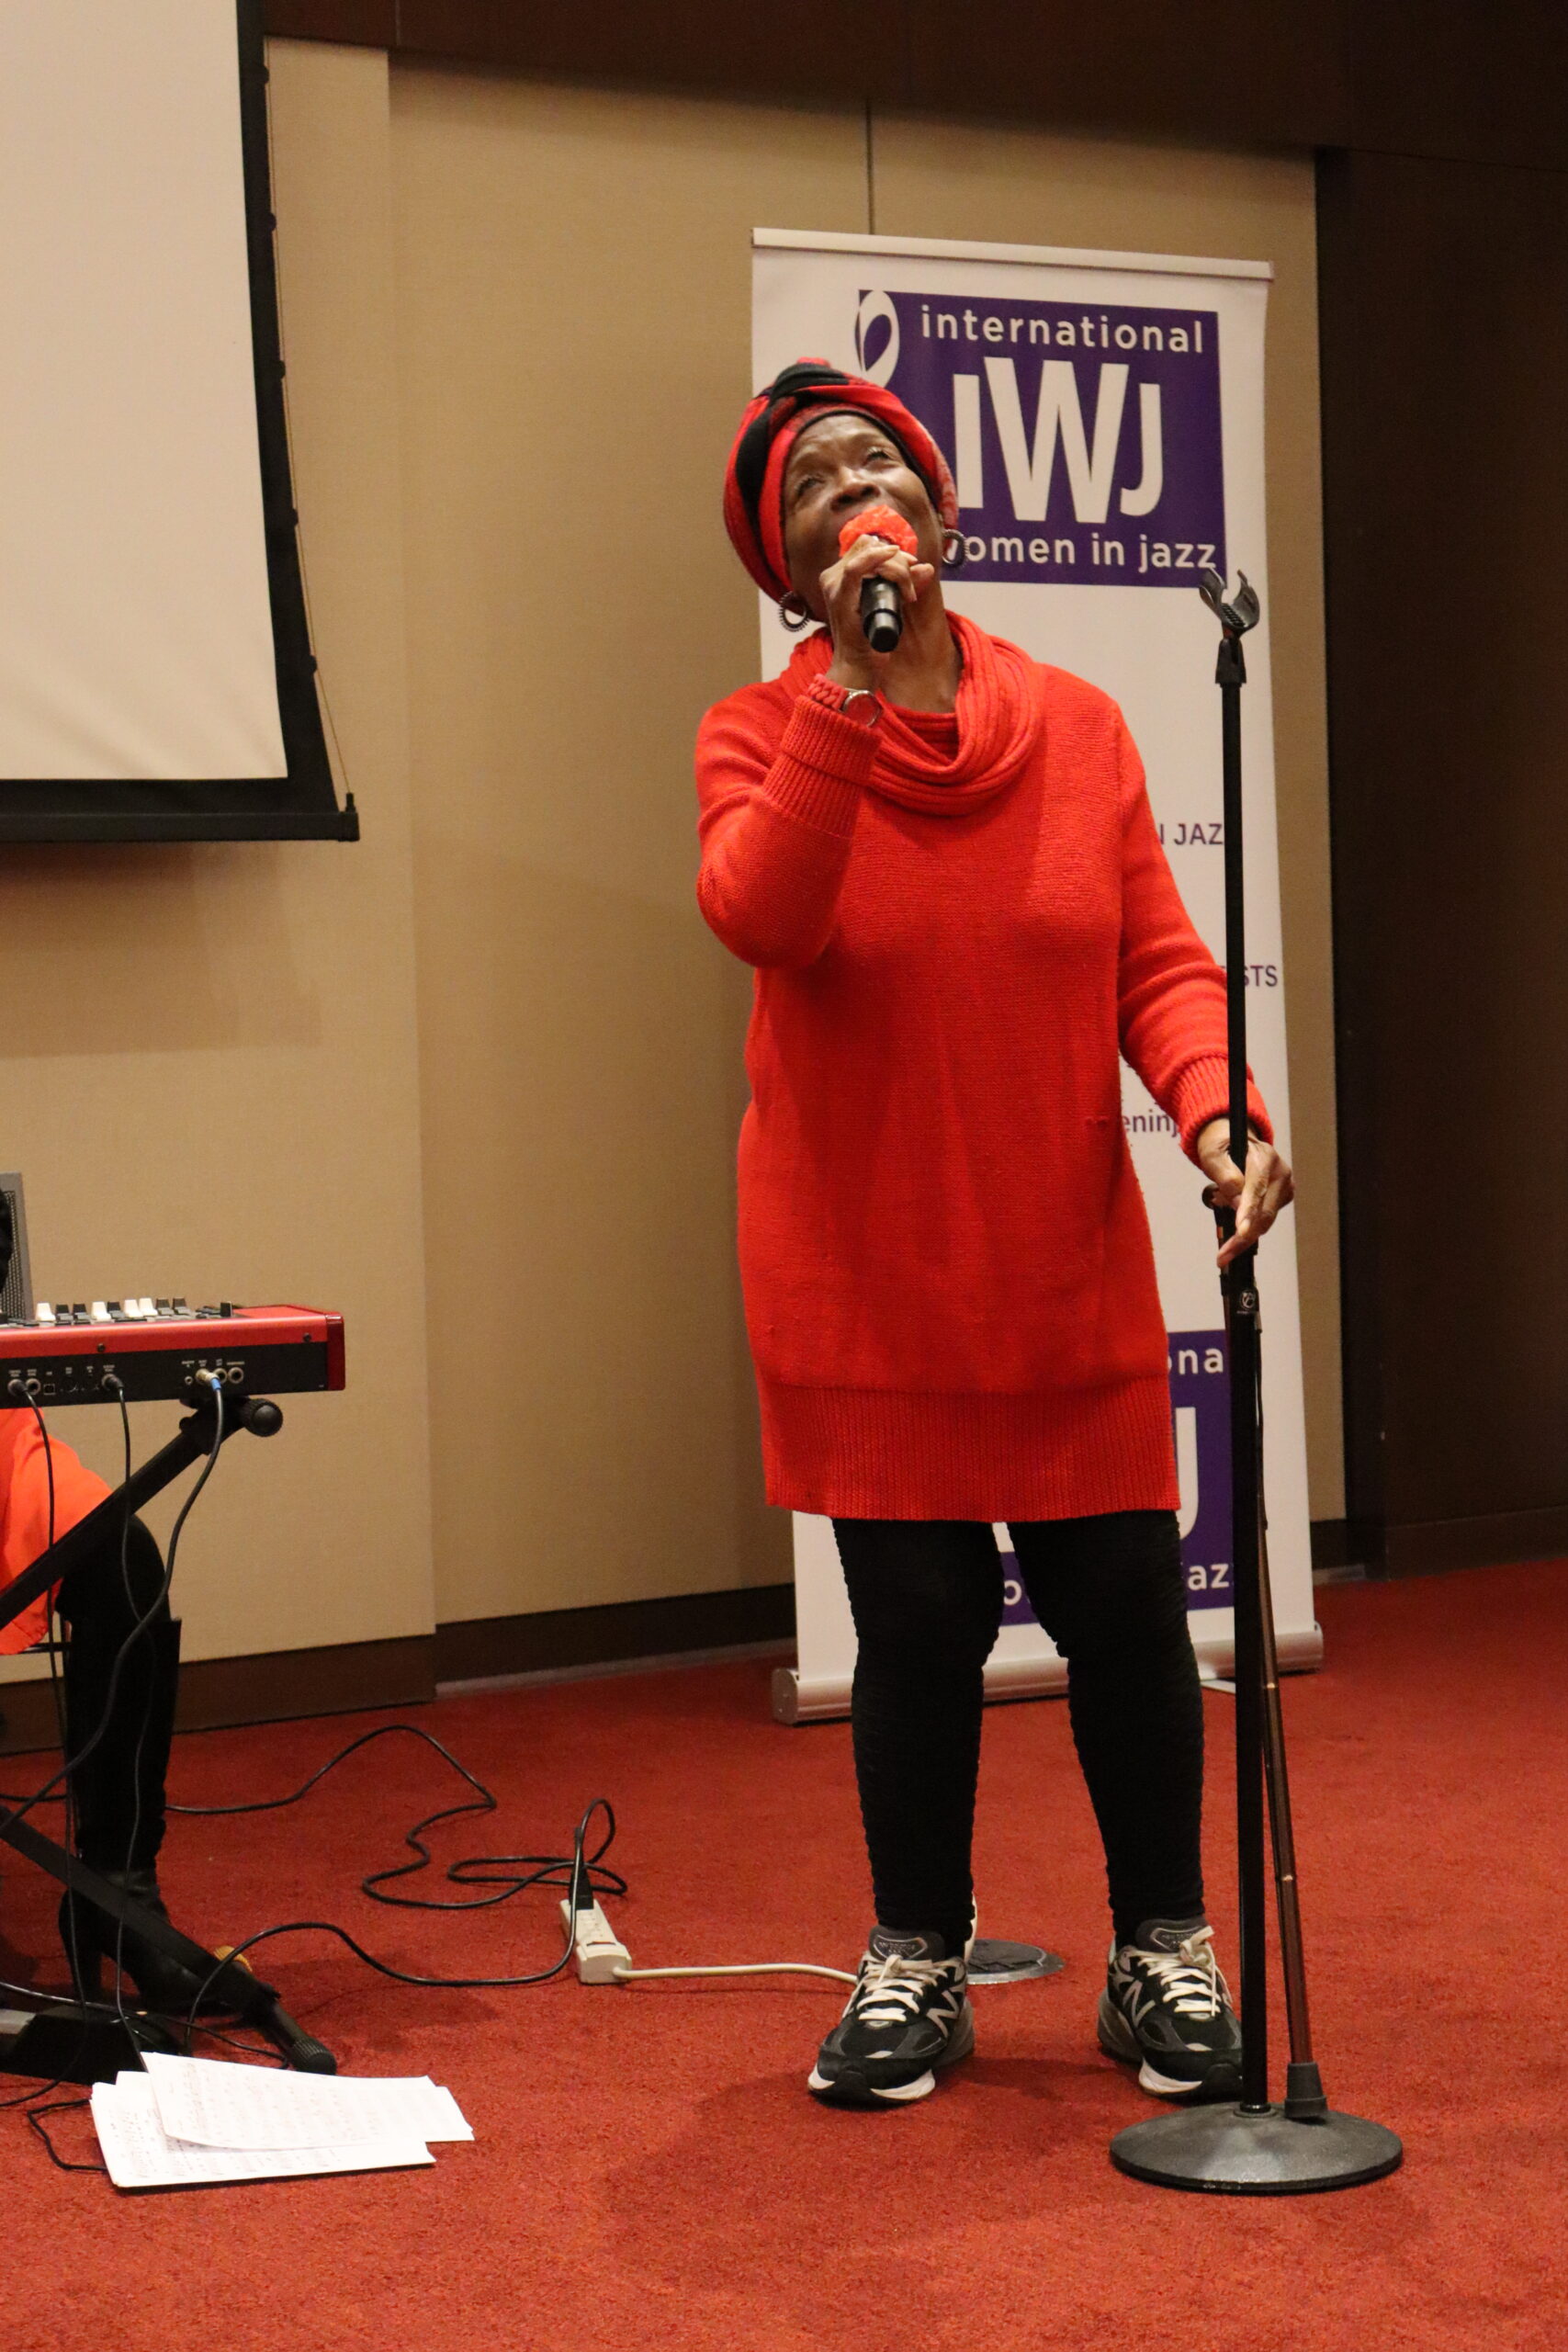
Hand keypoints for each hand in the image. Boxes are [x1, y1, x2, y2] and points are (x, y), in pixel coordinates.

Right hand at [820, 533, 934, 688]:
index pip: (865, 545)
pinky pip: (856, 567)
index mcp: (840, 576)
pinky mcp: (839, 595)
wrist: (858, 665)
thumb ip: (903, 584)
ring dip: (895, 567)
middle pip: (868, 545)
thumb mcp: (889, 604)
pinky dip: (877, 559)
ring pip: (867, 553)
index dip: (890, 549)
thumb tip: (926, 567)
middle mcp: (833, 577)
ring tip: (907, 592)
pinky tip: (892, 557)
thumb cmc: (871, 638)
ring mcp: (833, 585)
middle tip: (912, 580)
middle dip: (897, 558)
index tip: (912, 563)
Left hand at [1194, 1120, 1293, 1267]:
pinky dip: (1248, 1227)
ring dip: (1243, 1235)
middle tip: (1223, 1256)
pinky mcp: (1282, 1198)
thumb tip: (1237, 1201)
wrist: (1233, 1139)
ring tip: (1223, 1237)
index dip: (1248, 1212)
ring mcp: (1284, 1186)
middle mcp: (1280, 1172)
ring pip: (1266, 1221)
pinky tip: (1234, 1222)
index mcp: (1264, 1156)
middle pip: (1265, 1212)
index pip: (1257, 1188)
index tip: (1240, 1231)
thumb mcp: (1212, 1154)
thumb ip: (1225, 1175)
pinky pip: (1265, 1220)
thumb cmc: (1221, 1145)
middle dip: (1243, 1236)